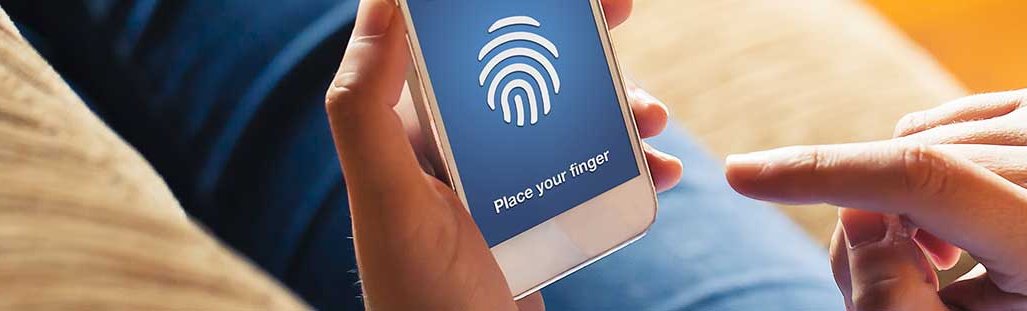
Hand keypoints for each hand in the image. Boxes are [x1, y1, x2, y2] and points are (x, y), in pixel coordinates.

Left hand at [324, 0, 673, 309]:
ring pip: (568, 119)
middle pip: (524, 68)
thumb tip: (379, 0)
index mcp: (406, 128)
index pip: (454, 38)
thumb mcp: (386, 198)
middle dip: (578, 40)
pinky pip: (592, 176)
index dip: (503, 3)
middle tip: (622, 12)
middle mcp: (452, 149)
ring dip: (618, 106)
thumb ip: (364, 104)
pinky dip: (633, 167)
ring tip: (654, 119)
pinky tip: (662, 172)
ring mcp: (500, 185)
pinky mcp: (538, 220)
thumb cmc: (417, 297)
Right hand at [725, 86, 1026, 309]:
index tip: (743, 175)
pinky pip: (941, 122)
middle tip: (905, 273)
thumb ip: (886, 298)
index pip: (922, 182)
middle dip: (868, 214)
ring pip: (919, 139)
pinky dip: (928, 166)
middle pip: (913, 166)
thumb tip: (854, 214)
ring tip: (944, 255)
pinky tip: (963, 216)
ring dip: (902, 196)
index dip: (824, 173)